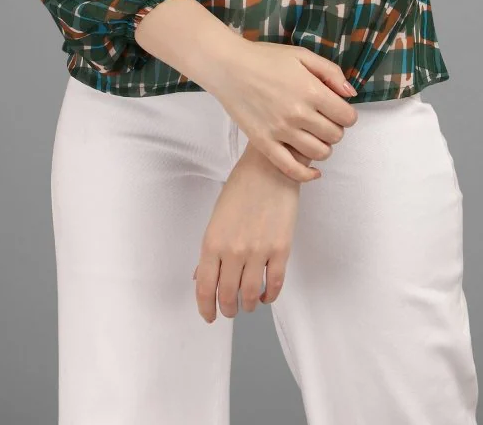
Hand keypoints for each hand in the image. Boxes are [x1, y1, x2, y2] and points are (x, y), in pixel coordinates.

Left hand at [192, 142, 308, 322]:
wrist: (271, 167)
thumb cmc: (242, 186)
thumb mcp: (217, 216)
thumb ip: (210, 249)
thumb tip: (201, 276)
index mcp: (213, 241)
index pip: (205, 287)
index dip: (206, 308)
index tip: (209, 316)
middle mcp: (234, 250)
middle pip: (227, 296)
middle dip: (227, 309)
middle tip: (229, 310)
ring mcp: (259, 251)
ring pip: (251, 295)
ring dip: (248, 305)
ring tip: (247, 304)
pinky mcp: (281, 249)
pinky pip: (275, 284)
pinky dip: (269, 296)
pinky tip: (266, 295)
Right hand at [204, 40, 359, 183]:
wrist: (228, 67)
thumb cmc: (265, 58)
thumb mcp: (302, 55)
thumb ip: (331, 72)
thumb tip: (350, 94)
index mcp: (311, 91)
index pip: (346, 116)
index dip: (347, 115)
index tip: (339, 111)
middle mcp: (299, 114)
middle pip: (335, 136)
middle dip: (335, 129)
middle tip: (324, 120)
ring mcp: (281, 131)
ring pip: (319, 153)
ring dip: (323, 147)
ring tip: (315, 136)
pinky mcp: (264, 143)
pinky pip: (292, 169)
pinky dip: (307, 174)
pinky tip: (313, 170)